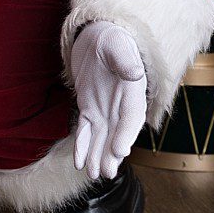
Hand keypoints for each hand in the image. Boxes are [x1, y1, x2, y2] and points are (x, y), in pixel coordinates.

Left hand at [70, 21, 146, 182]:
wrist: (98, 37)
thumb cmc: (113, 38)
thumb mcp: (118, 45)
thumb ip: (124, 60)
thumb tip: (135, 73)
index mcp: (132, 91)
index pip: (131, 116)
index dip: (126, 134)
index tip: (120, 151)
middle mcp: (120, 105)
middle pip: (117, 134)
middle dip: (110, 154)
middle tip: (106, 172)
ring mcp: (104, 110)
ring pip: (101, 138)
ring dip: (97, 156)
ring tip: (93, 175)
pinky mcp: (89, 109)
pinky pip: (86, 131)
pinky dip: (82, 147)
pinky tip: (79, 163)